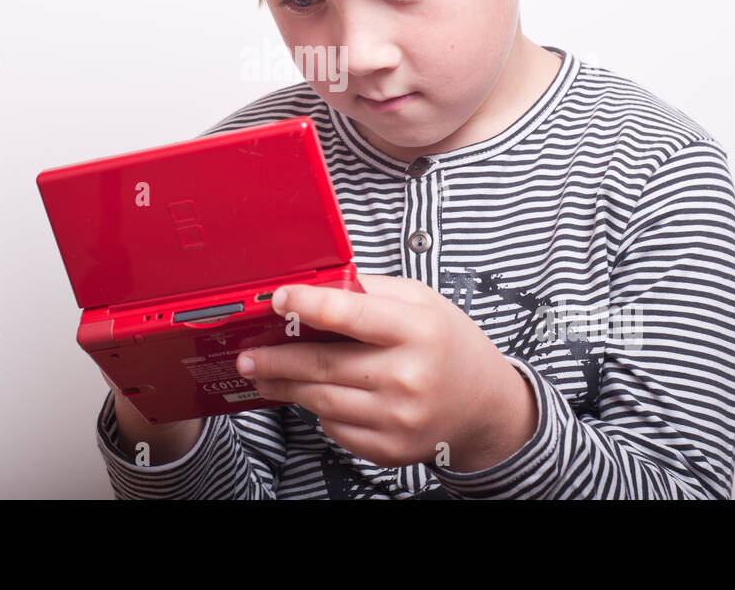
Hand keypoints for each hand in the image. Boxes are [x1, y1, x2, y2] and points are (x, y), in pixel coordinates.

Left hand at [236, 275, 537, 470]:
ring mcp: (400, 418)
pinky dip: (320, 412)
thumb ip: (369, 291)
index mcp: (417, 330)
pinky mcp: (391, 449)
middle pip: (323, 365)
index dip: (307, 305)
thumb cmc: (449, 345)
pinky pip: (336, 430)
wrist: (485, 405)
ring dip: (285, 388)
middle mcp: (409, 376)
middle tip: (248, 354)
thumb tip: (314, 287)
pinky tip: (315, 397)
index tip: (277, 299)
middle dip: (276, 359)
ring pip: (321, 401)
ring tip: (264, 375)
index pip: (350, 313)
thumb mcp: (421, 301)